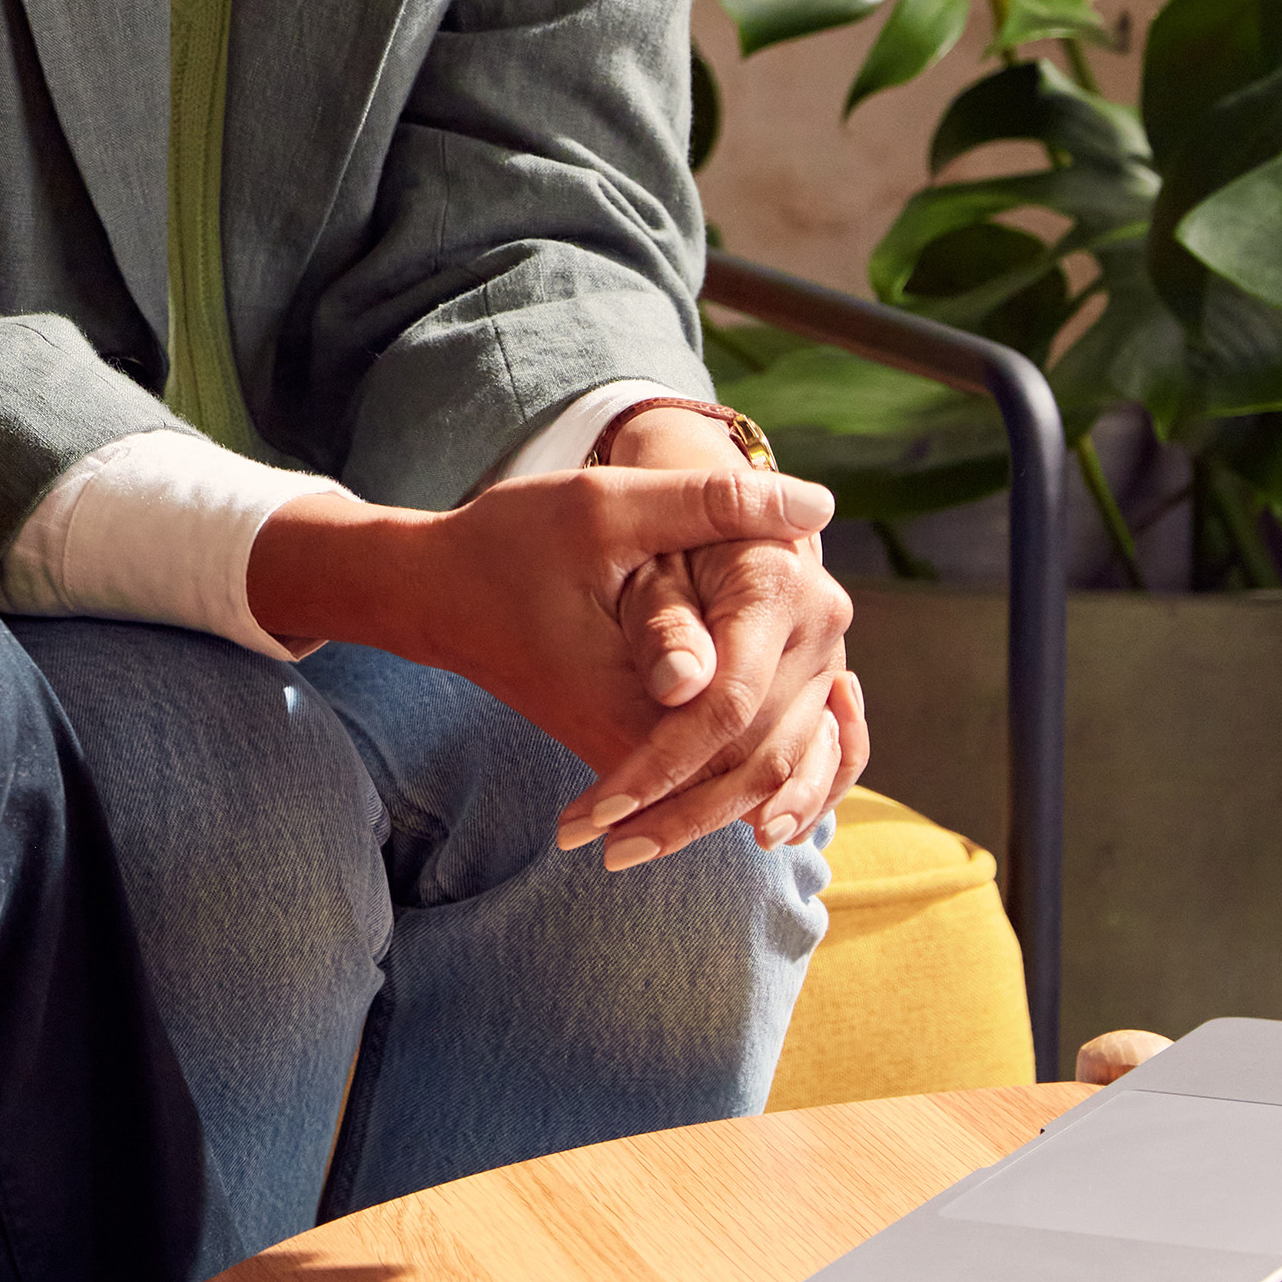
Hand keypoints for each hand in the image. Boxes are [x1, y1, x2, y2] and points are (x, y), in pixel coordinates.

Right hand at [244, 455, 851, 868]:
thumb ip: (712, 505)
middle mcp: (635, 744)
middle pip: (764, 764)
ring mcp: (626, 756)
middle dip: (814, 736)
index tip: (839, 666)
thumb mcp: (605, 507)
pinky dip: (759, 744)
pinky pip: (711, 770)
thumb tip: (818, 507)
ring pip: (741, 776)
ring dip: (793, 745)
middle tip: (849, 694)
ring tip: (827, 702)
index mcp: (641, 691)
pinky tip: (786, 700)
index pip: (758, 714)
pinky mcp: (622, 752)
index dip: (809, 691)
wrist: (433, 597)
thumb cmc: (508, 546)